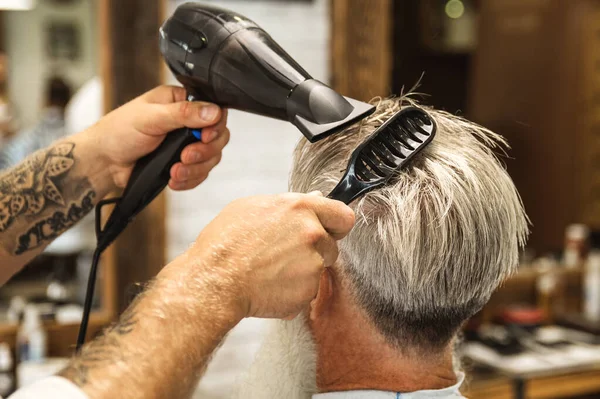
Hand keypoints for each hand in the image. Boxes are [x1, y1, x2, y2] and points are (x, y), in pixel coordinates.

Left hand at [89, 85, 229, 190]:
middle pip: (218, 137)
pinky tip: (173, 179)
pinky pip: (200, 174)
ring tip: (174, 171)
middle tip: (186, 156)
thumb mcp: (150, 118)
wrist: (104, 163)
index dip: (215, 127)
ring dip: (195, 169)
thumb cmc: (118, 133)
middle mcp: (187, 122)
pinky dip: (190, 179)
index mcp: (180, 102)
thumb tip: (213, 111)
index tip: (205, 137)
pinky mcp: (183, 164)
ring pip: (211, 158)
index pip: (215, 110)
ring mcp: (186, 144)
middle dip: (205, 152)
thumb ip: (183, 114)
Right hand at [162, 193, 354, 319]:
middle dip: (315, 251)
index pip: (342, 214)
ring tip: (270, 271)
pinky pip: (306, 291)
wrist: (214, 281)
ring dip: (302, 272)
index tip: (330, 231)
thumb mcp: (251, 208)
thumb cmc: (225, 243)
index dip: (337, 224)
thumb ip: (289, 205)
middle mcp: (312, 234)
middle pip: (331, 244)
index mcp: (300, 208)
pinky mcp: (308, 291)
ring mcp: (313, 264)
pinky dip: (292, 292)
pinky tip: (268, 286)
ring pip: (318, 269)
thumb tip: (315, 198)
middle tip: (284, 255)